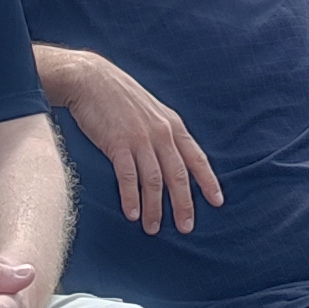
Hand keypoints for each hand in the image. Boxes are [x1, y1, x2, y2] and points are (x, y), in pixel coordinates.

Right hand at [56, 55, 224, 234]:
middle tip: (186, 227)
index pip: (196, 158)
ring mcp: (140, 138)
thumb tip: (173, 157)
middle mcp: (161, 133)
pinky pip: (128, 176)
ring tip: (153, 228)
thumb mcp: (151, 111)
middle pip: (178, 175)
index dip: (208, 181)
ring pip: (154, 180)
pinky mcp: (117, 143)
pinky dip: (131, 197)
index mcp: (172, 125)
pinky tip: (131, 213)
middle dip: (184, 204)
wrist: (90, 79)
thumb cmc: (119, 97)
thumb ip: (164, 132)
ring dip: (154, 208)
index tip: (217, 202)